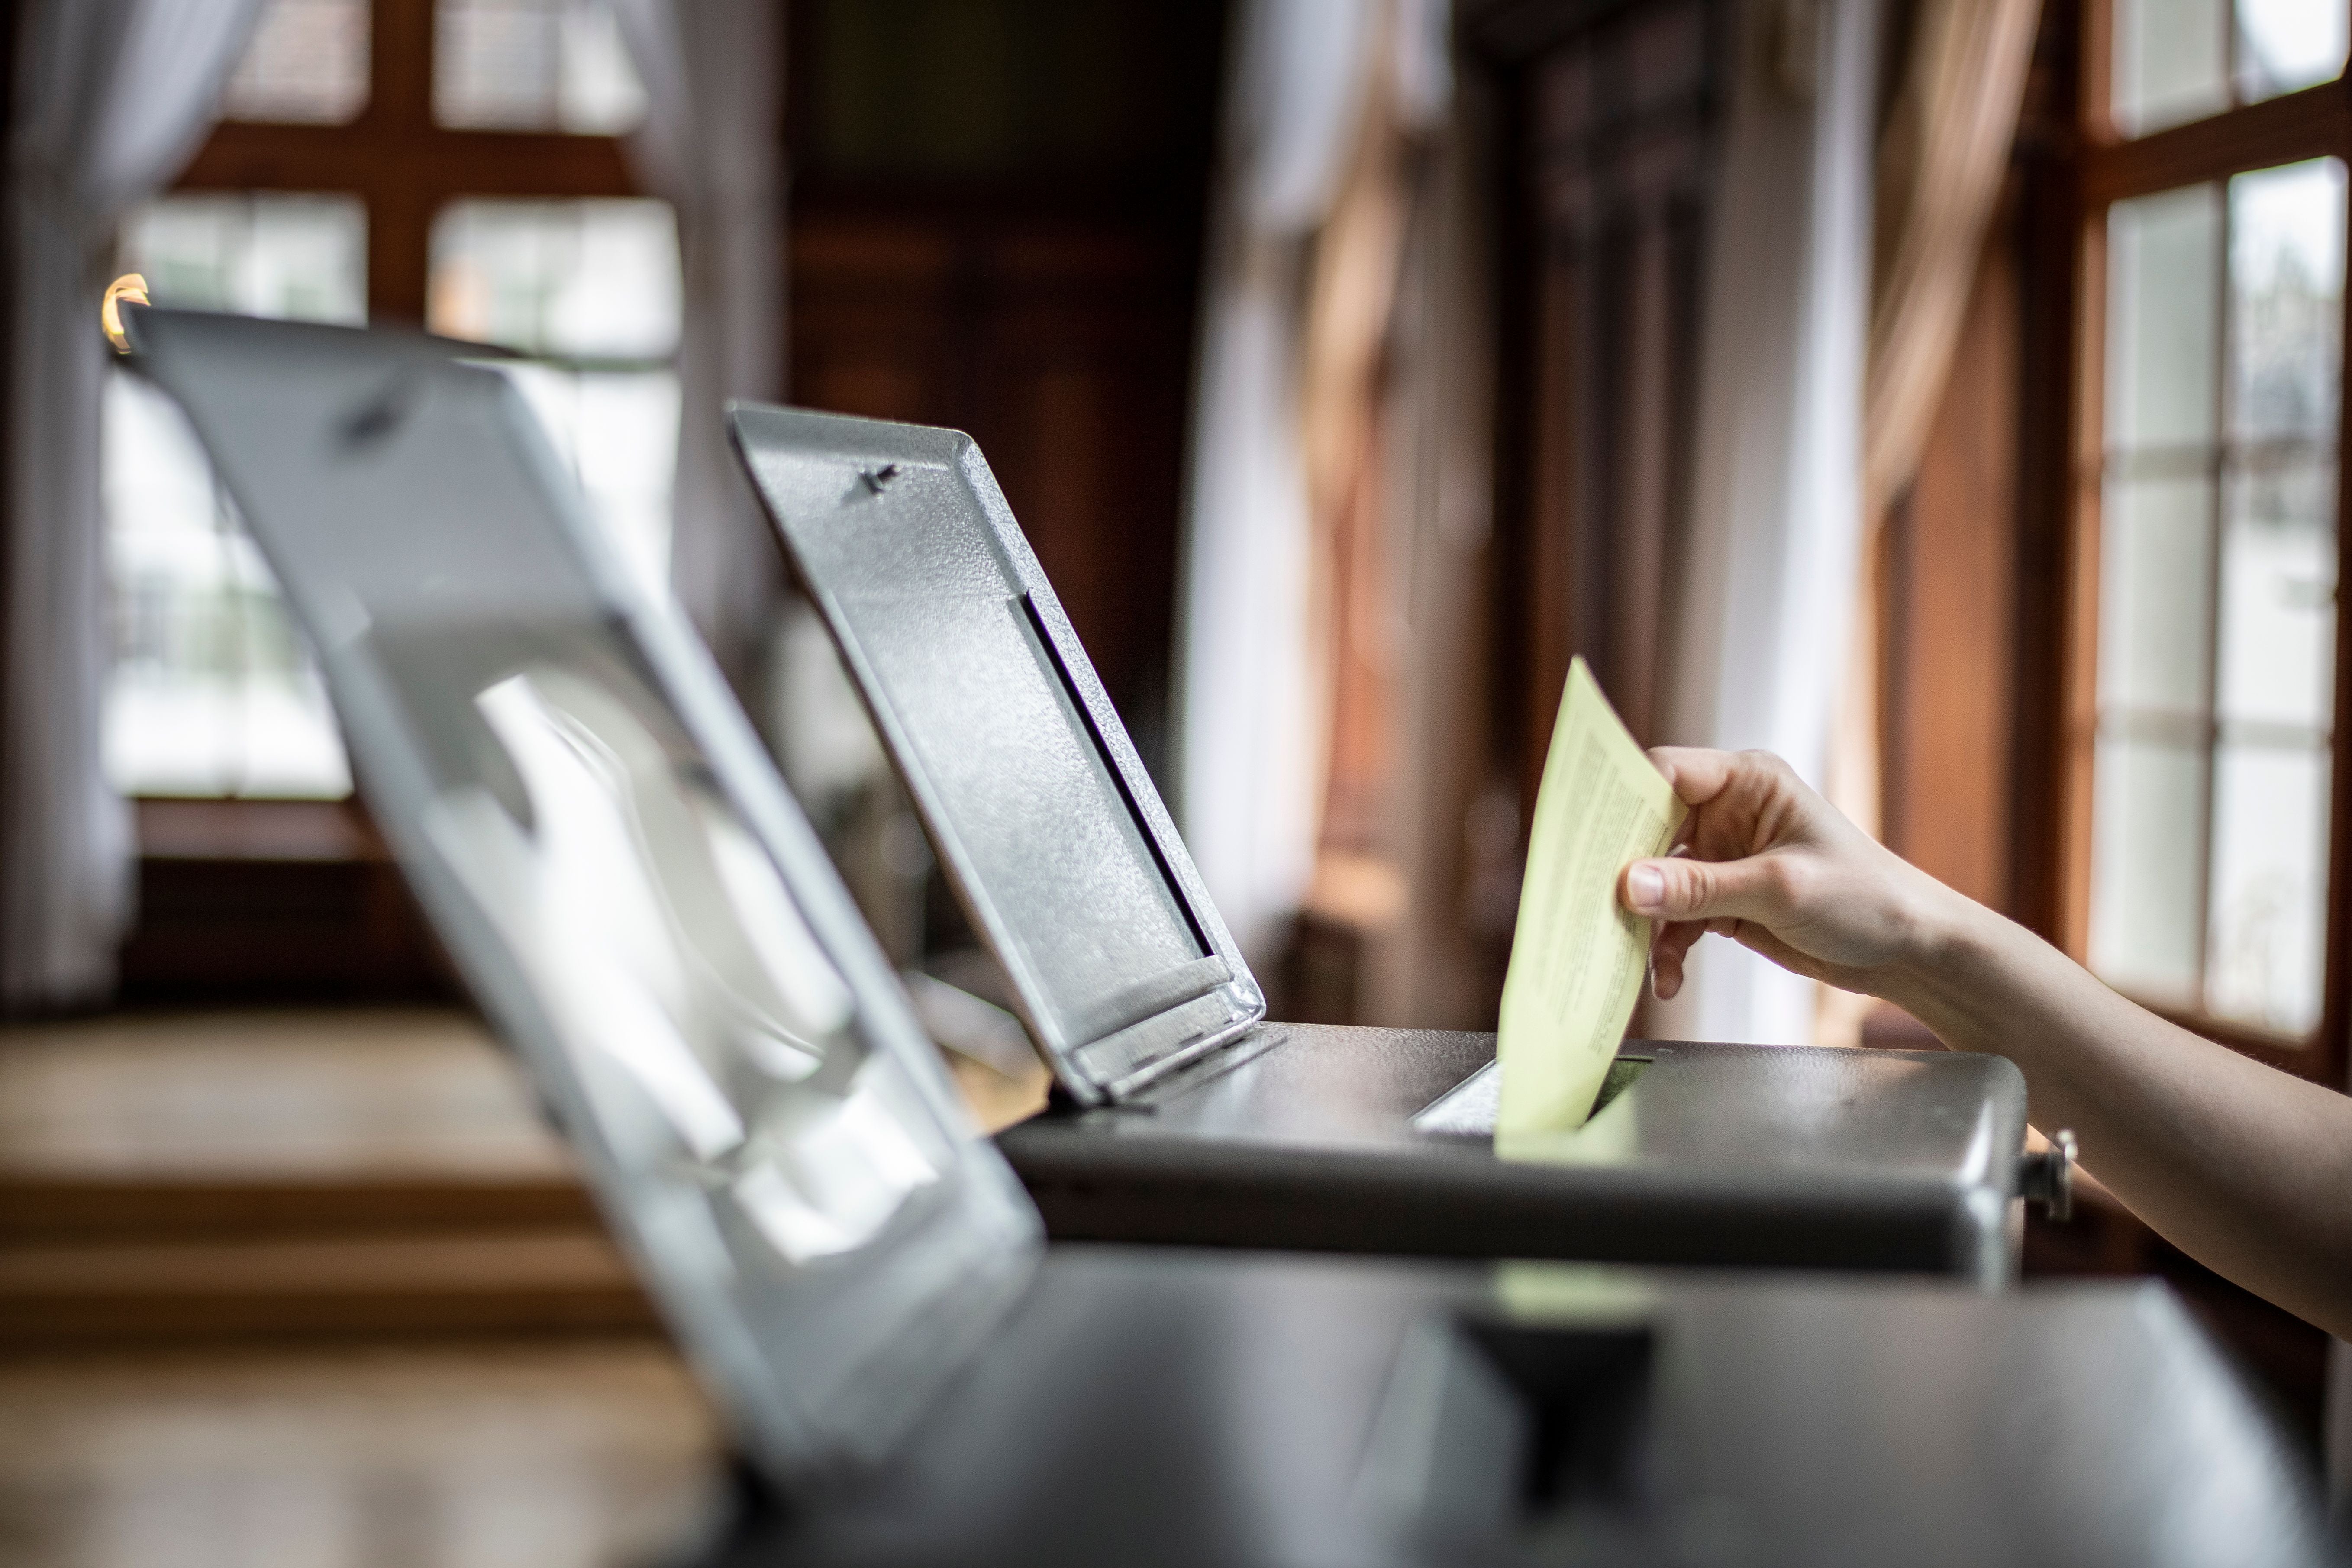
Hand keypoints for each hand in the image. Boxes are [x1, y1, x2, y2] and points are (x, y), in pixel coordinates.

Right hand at [1619, 748, 1964, 1000]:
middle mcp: (1728, 812)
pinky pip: (1674, 919)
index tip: (1586, 833)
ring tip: (1635, 957)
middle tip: (1595, 905)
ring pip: (1655, 882)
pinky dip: (1667, 948)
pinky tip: (1668, 979)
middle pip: (1649, 829)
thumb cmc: (1864, 898)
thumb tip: (1628, 885)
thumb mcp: (1778, 889)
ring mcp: (1723, 857)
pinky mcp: (1722, 899)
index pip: (1666, 773)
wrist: (1905, 951)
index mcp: (1747, 782)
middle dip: (1624, 872)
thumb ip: (1700, 888)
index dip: (1622, 796)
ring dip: (1645, 922)